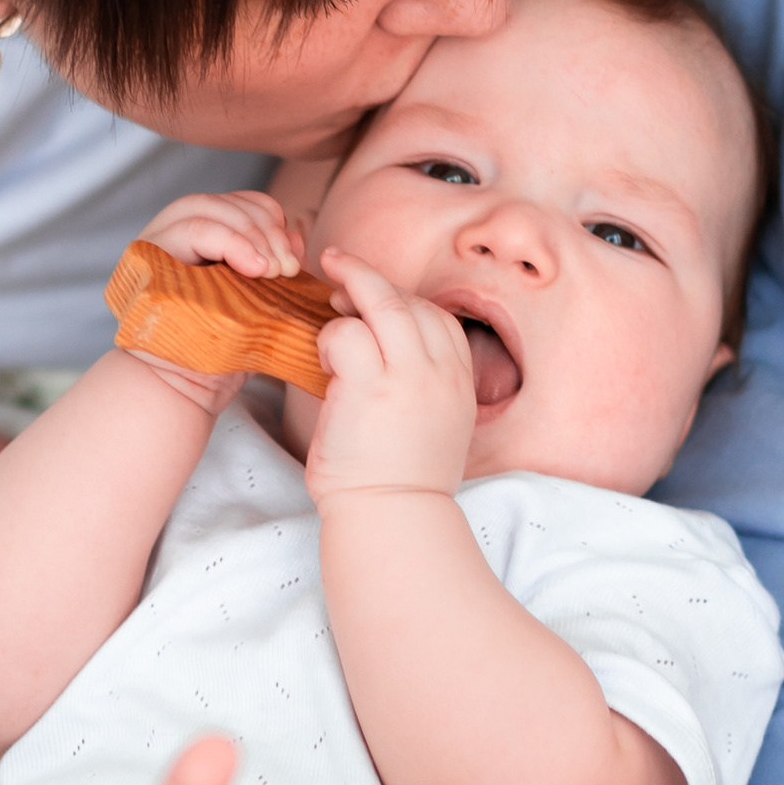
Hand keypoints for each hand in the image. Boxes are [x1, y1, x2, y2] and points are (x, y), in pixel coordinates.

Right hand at [122, 192, 313, 422]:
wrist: (183, 390)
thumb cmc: (222, 351)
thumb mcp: (260, 301)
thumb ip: (275, 266)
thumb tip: (296, 236)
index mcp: (202, 237)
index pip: (240, 204)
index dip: (271, 219)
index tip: (293, 256)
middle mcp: (173, 232)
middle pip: (224, 203)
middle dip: (265, 229)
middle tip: (287, 268)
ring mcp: (155, 241)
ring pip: (206, 208)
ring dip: (250, 234)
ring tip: (272, 271)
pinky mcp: (145, 257)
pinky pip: (192, 229)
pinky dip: (230, 241)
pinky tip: (255, 267)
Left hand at [301, 256, 475, 504]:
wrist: (393, 517)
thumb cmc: (404, 478)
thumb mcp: (437, 424)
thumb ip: (425, 382)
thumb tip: (389, 350)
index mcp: (459, 380)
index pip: (437, 317)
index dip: (402, 299)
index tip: (375, 301)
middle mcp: (440, 371)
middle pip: (408, 298)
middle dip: (368, 277)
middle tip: (337, 268)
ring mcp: (407, 376)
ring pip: (380, 302)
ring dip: (347, 301)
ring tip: (328, 317)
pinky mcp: (369, 388)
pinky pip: (345, 333)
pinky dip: (329, 338)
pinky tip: (324, 363)